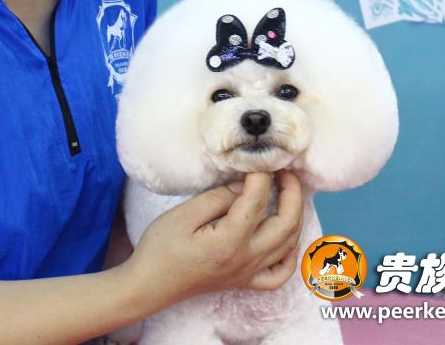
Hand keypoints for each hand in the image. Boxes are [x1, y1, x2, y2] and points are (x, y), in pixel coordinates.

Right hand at [125, 171, 302, 306]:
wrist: (149, 284)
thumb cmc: (161, 248)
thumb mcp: (183, 214)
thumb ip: (218, 198)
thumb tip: (244, 186)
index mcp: (229, 241)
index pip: (257, 201)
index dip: (261, 176)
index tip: (257, 160)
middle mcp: (245, 260)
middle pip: (285, 224)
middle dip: (291, 193)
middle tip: (284, 170)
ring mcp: (248, 273)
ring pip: (288, 245)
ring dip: (295, 215)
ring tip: (288, 192)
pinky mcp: (244, 281)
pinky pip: (279, 274)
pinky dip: (290, 254)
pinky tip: (286, 237)